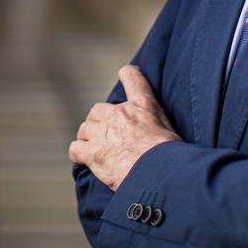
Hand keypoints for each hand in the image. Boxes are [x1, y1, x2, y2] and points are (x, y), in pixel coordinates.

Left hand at [68, 64, 181, 190]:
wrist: (161, 174)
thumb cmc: (171, 157)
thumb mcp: (171, 131)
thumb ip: (158, 123)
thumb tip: (158, 131)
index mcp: (143, 106)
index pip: (132, 77)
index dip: (127, 74)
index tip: (125, 73)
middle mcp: (120, 115)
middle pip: (97, 111)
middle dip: (98, 122)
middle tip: (106, 136)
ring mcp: (104, 133)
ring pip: (84, 129)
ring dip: (88, 139)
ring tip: (96, 150)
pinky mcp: (93, 153)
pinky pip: (75, 149)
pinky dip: (78, 155)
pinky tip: (84, 160)